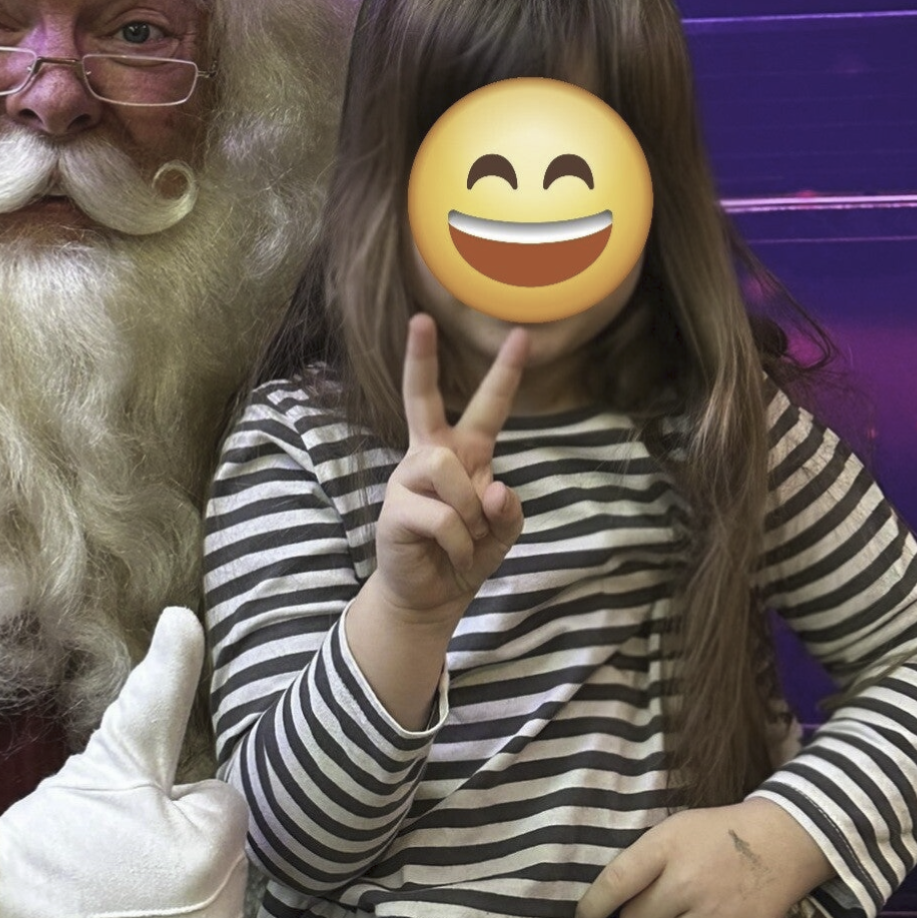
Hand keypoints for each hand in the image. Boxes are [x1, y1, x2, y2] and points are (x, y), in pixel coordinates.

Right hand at [0, 608, 246, 917]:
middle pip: (215, 874)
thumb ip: (162, 686)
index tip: (125, 822)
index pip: (218, 808)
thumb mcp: (111, 757)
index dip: (170, 805)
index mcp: (217, 853)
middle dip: (174, 863)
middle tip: (110, 866)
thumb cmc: (48, 846)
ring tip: (102, 913)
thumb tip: (185, 619)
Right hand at [374, 314, 526, 625]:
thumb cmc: (465, 554)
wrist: (431, 597)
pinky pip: (444, 517)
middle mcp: (430, 455)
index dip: (504, 374)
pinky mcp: (395, 508)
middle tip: (420, 320)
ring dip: (470, 510)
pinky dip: (460, 542)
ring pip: (447, 466)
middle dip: (420, 358)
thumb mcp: (502, 533)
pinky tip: (451, 553)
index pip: (484, 406)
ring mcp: (408, 479)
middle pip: (421, 398)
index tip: (522, 336)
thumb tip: (494, 489)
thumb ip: (508, 510)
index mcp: (462, 453)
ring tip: (466, 536)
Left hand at [573, 798, 836, 917]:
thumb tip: (610, 903)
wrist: (778, 845)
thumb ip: (643, 861)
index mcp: (666, 848)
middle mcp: (686, 885)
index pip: (616, 883)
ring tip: (684, 916)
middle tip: (657, 905)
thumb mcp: (674, 829)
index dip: (593, 906)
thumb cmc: (716, 835)